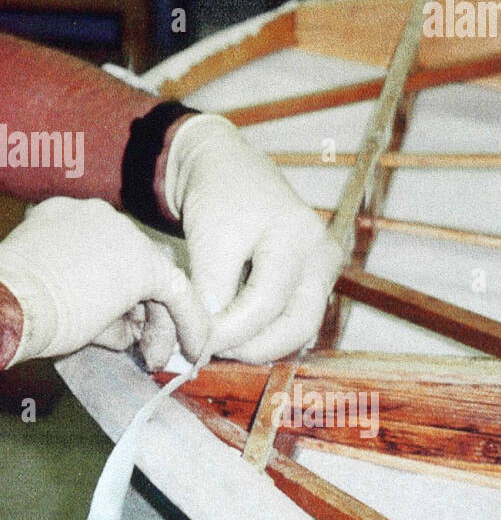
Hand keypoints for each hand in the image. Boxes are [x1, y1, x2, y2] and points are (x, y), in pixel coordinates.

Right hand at [0, 197, 209, 369]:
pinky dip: (189, 324)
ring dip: (159, 321)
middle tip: (145, 347)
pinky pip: (178, 294)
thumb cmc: (13, 305)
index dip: (116, 293)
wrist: (7, 302)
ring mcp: (122, 234)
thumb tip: (126, 333)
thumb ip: (90, 303)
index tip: (119, 324)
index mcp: (66, 217)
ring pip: (154, 278)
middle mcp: (97, 216)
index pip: (106, 253)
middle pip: (134, 262)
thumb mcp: (50, 296)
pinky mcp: (144, 264)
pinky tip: (193, 349)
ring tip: (154, 357)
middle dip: (141, 308)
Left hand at [164, 115, 342, 361]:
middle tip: (211, 350)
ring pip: (298, 327)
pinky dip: (262, 329)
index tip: (196, 341)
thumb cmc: (220, 196)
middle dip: (252, 347)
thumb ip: (211, 290)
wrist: (229, 169)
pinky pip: (292, 317)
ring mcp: (323, 270)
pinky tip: (232, 328)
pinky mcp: (313, 280)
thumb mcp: (209, 239)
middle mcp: (323, 258)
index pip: (266, 304)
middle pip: (298, 326)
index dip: (229, 330)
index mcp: (300, 239)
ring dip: (257, 342)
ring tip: (218, 339)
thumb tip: (207, 340)